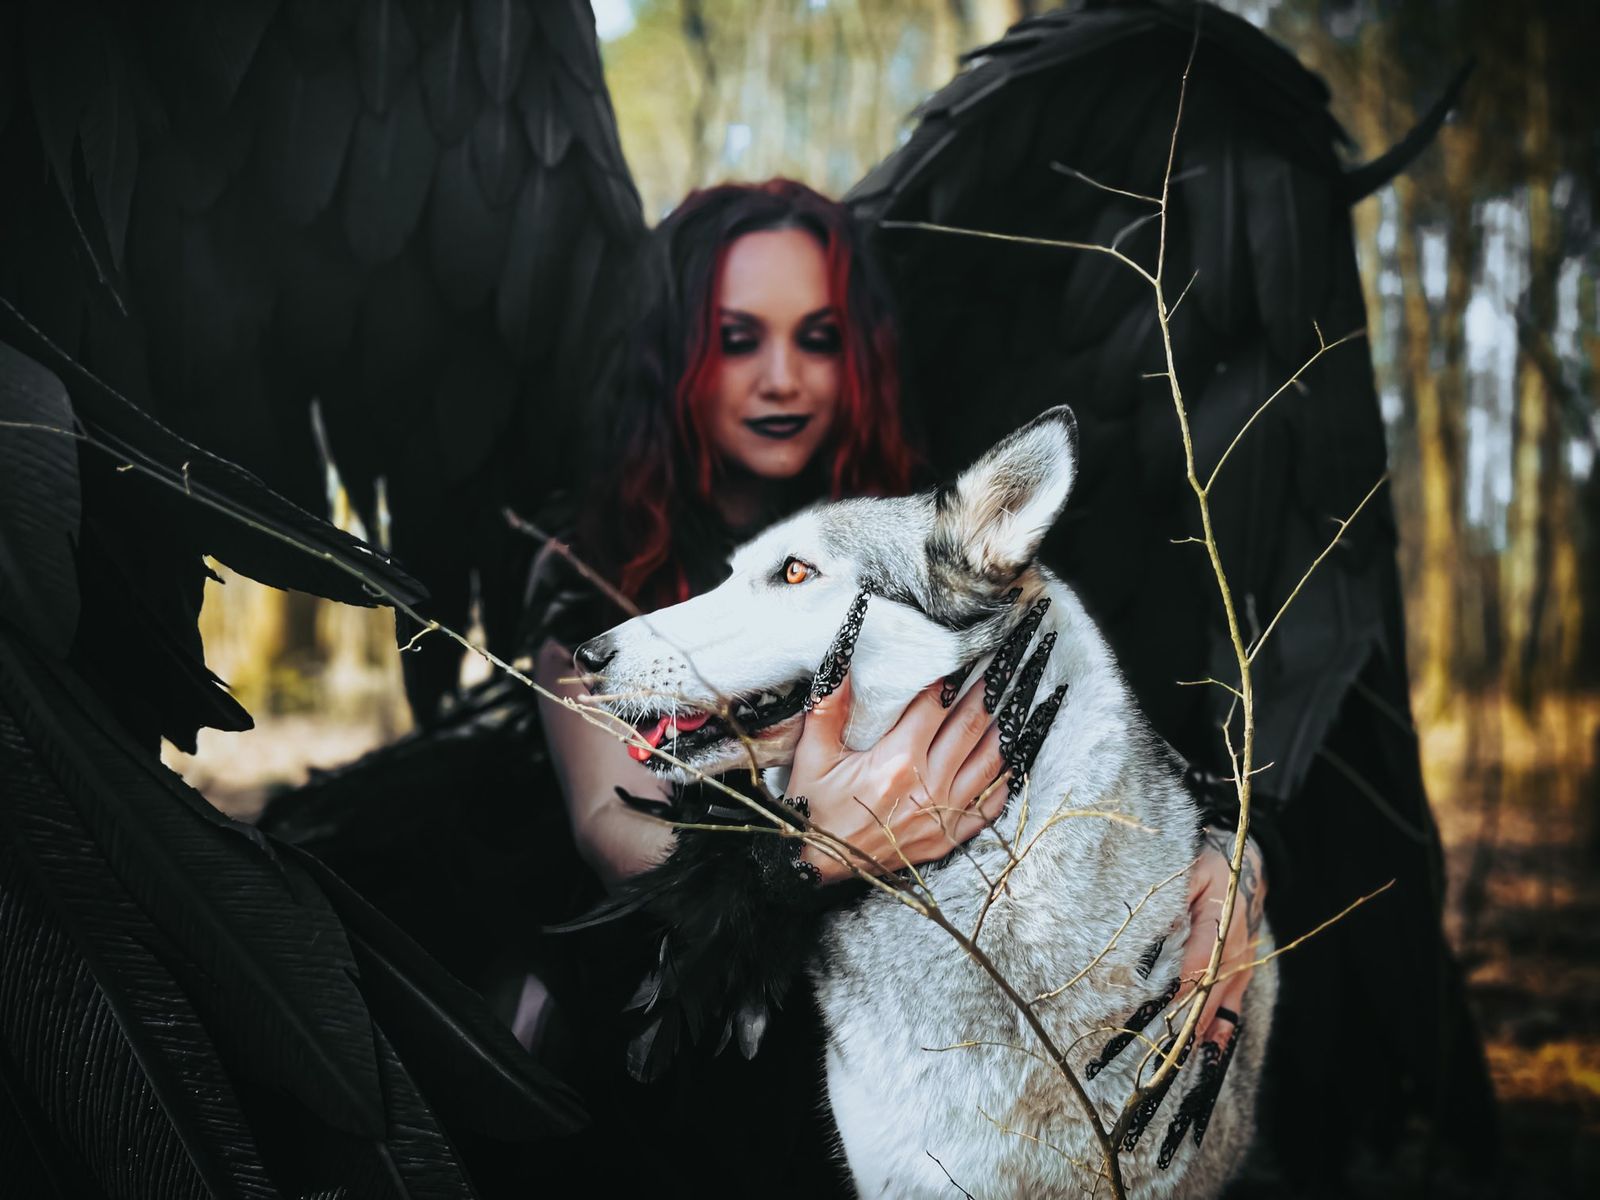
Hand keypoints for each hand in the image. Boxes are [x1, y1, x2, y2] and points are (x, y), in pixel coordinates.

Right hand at [788, 670, 1008, 882]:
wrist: (816, 866)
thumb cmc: (814, 808)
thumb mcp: (813, 756)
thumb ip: (828, 708)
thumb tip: (839, 660)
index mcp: (896, 761)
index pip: (935, 706)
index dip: (951, 678)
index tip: (964, 656)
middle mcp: (926, 786)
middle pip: (969, 728)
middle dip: (986, 694)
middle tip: (1001, 670)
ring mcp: (942, 815)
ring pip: (987, 763)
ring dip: (1001, 731)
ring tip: (1011, 705)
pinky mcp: (947, 839)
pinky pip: (987, 807)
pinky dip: (1003, 782)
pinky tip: (1008, 761)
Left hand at [1177, 827, 1265, 1047]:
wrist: (1247, 870)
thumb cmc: (1210, 868)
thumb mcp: (1191, 869)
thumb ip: (1175, 894)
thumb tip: (1154, 922)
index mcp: (1222, 921)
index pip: (1202, 958)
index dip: (1182, 984)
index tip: (1159, 1006)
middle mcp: (1235, 949)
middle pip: (1210, 990)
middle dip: (1185, 1017)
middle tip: (1157, 1045)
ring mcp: (1241, 967)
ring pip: (1219, 1005)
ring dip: (1196, 1030)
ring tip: (1170, 1059)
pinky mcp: (1240, 977)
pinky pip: (1232, 1009)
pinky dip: (1218, 1032)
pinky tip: (1202, 1053)